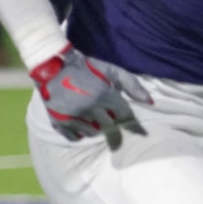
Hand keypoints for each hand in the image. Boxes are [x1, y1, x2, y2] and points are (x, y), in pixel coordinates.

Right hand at [30, 49, 146, 148]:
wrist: (52, 66)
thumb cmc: (85, 67)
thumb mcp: (110, 70)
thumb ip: (131, 84)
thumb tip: (150, 102)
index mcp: (104, 94)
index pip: (125, 115)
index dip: (127, 117)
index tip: (124, 116)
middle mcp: (89, 108)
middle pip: (110, 127)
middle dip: (110, 121)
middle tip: (104, 112)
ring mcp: (73, 116)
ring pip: (93, 133)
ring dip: (95, 126)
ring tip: (90, 114)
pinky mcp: (59, 122)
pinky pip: (76, 137)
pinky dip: (79, 132)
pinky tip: (78, 120)